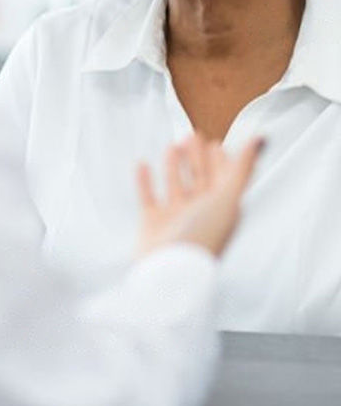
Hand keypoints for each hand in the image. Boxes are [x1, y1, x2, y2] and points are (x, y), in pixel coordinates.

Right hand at [134, 132, 263, 260]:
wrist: (171, 269)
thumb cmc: (204, 235)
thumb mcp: (228, 198)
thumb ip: (243, 167)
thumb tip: (262, 137)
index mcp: (222, 210)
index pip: (224, 181)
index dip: (222, 162)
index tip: (216, 144)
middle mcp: (200, 213)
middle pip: (200, 180)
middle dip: (197, 158)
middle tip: (192, 136)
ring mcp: (176, 219)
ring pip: (176, 186)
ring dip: (174, 166)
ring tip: (172, 146)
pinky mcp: (153, 224)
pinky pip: (149, 197)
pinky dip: (145, 181)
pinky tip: (142, 164)